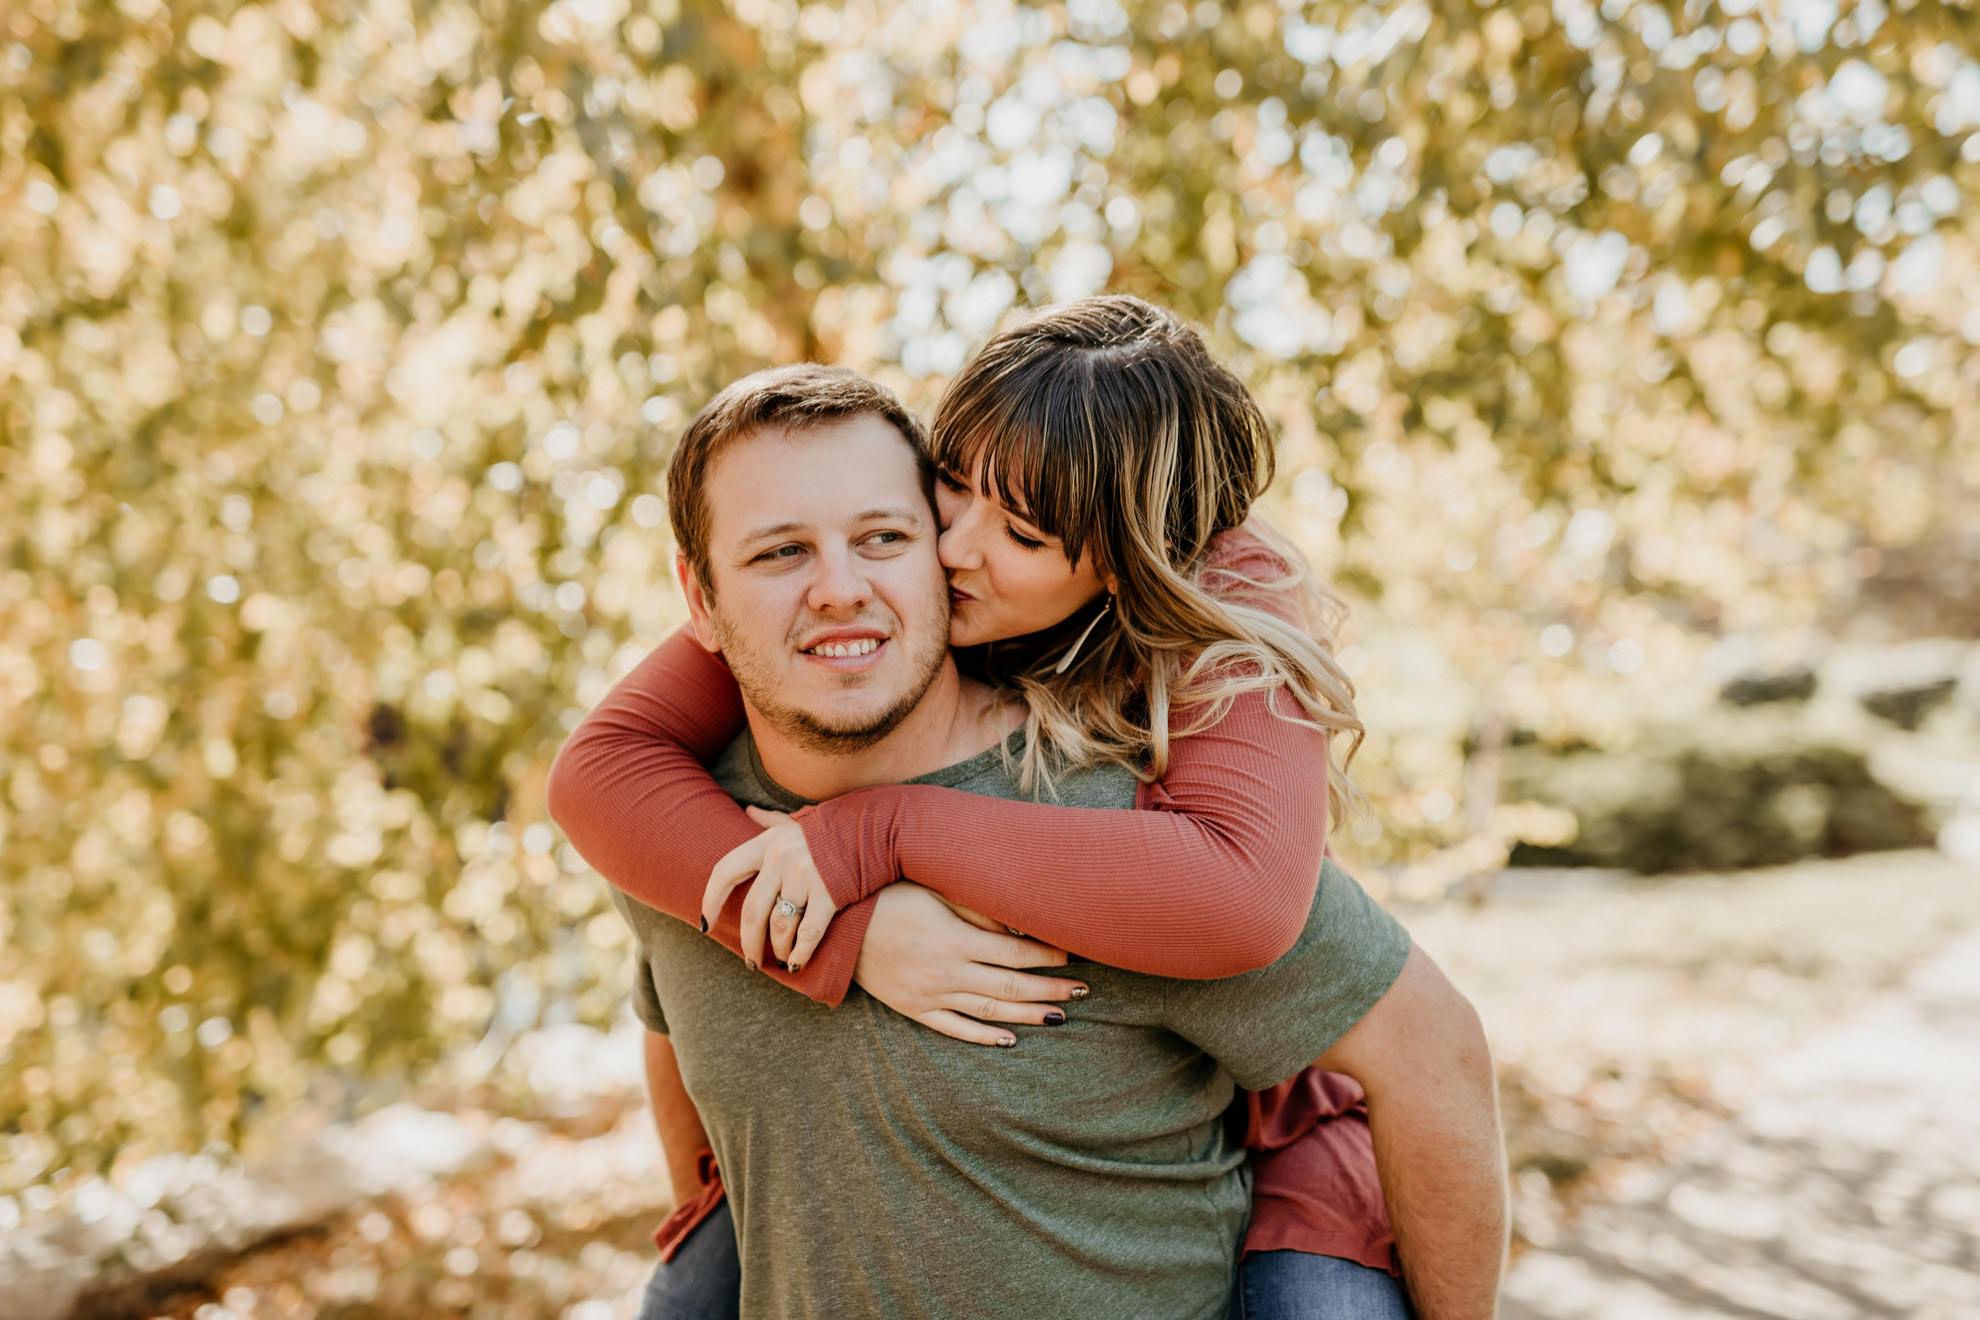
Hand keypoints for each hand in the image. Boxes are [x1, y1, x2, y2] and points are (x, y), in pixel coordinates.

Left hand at [703, 806, 839, 972]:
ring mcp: (806, 876)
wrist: (876, 830)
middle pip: (753, 910)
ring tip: (780, 958)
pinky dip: (801, 952)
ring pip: (780, 926)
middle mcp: (782, 859)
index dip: (710, 900)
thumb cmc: (833, 829)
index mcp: (768, 842)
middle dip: (749, 942)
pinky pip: (809, 933)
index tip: (706, 924)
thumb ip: (770, 821)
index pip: (725, 872)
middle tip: (750, 960)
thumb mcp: (797, 822)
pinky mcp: (830, 894)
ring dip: (778, 949)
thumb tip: (747, 809)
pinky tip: (798, 962)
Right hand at [854, 884, 1088, 1046]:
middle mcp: (946, 972)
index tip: (1072, 955)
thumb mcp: (933, 892)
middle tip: (1083, 991)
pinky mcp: (913, 1009)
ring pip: (989, 1011)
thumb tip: (1018, 927)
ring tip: (1060, 1016)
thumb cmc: (887, 897)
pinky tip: (1009, 1039)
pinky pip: (954, 1029)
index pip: (1015, 953)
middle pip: (1011, 985)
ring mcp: (930, 995)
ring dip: (1027, 1014)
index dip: (1048, 956)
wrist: (836, 927)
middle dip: (1050, 989)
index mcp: (954, 939)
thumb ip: (976, 911)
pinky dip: (984, 1036)